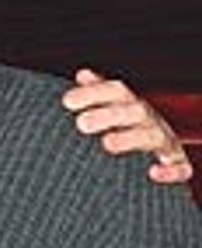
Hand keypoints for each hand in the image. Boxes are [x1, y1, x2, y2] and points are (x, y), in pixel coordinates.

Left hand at [63, 69, 193, 183]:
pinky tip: (153, 173)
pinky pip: (180, 167)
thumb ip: (96, 91)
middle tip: (81, 123)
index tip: (67, 102)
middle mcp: (147, 119)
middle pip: (132, 111)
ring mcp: (163, 140)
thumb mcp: (112, 105)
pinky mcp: (175, 162)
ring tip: (106, 143)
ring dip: (130, 139)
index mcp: (129, 103)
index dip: (93, 94)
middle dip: (108, 115)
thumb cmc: (124, 122)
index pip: (115, 90)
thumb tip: (83, 74)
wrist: (158, 143)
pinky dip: (170, 170)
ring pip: (152, 136)